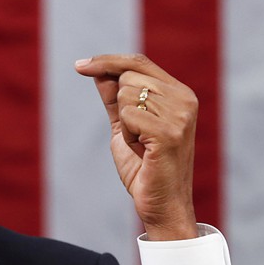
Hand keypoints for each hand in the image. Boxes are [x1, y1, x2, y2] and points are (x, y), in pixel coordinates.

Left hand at [75, 54, 198, 240]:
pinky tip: (142, 150)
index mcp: (179, 93)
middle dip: (119, 105)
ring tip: (142, 143)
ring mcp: (180, 114)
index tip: (79, 66)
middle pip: (127, 76)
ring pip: (125, 94)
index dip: (106, 60)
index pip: (138, 62)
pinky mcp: (170, 131)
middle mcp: (185, 98)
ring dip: (124, 123)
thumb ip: (115, 97)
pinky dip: (126, 134)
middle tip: (136, 134)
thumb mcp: (125, 125)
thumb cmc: (144, 166)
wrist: (160, 203)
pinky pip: (126, 115)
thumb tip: (97, 70)